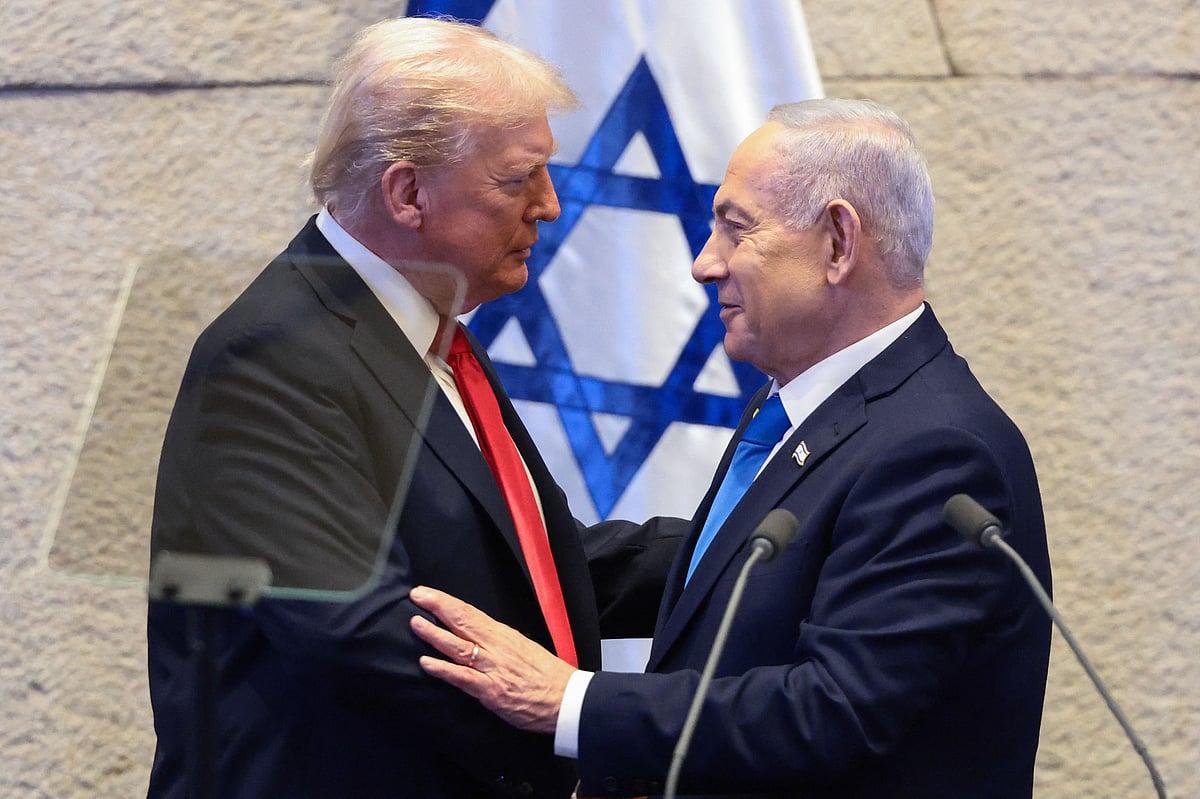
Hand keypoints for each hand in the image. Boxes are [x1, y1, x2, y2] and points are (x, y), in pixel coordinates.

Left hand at [409, 585, 576, 734]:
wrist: (568, 699)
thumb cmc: (549, 676)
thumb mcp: (524, 648)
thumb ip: (501, 643)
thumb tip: (479, 637)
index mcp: (505, 635)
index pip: (471, 613)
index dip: (447, 602)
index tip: (427, 593)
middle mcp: (497, 647)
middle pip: (463, 622)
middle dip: (437, 607)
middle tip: (417, 597)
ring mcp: (493, 668)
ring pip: (459, 647)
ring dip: (435, 634)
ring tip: (416, 623)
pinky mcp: (491, 691)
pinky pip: (463, 678)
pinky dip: (444, 669)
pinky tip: (427, 663)